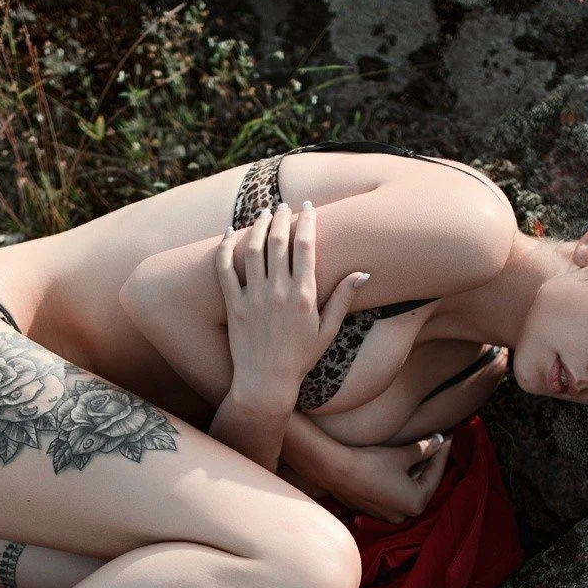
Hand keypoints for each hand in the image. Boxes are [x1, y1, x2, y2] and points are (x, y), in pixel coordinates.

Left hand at [216, 201, 365, 408]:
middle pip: (279, 241)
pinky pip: (224, 269)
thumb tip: (363, 273)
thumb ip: (343, 299)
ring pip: (253, 250)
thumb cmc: (301, 358)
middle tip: (284, 205)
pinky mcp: (233, 305)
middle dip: (282, 217)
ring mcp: (252, 297)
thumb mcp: (328, 330)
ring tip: (263, 212)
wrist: (266, 383)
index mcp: (303, 295)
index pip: (306, 246)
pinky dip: (225, 247)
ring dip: (258, 226)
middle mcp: (277, 292)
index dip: (307, 221)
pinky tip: (230, 232)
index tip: (309, 207)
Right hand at [324, 433, 454, 523]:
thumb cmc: (370, 463)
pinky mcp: (371, 509)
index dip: (442, 452)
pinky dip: (399, 478)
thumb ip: (423, 449)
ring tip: (420, 448)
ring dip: (414, 470)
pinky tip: (400, 462)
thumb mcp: (401, 455)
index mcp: (416, 503)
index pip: (435, 474)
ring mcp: (386, 514)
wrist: (334, 470)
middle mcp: (403, 514)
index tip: (447, 436)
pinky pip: (392, 492)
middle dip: (429, 462)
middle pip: (422, 483)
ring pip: (407, 488)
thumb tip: (438, 441)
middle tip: (436, 441)